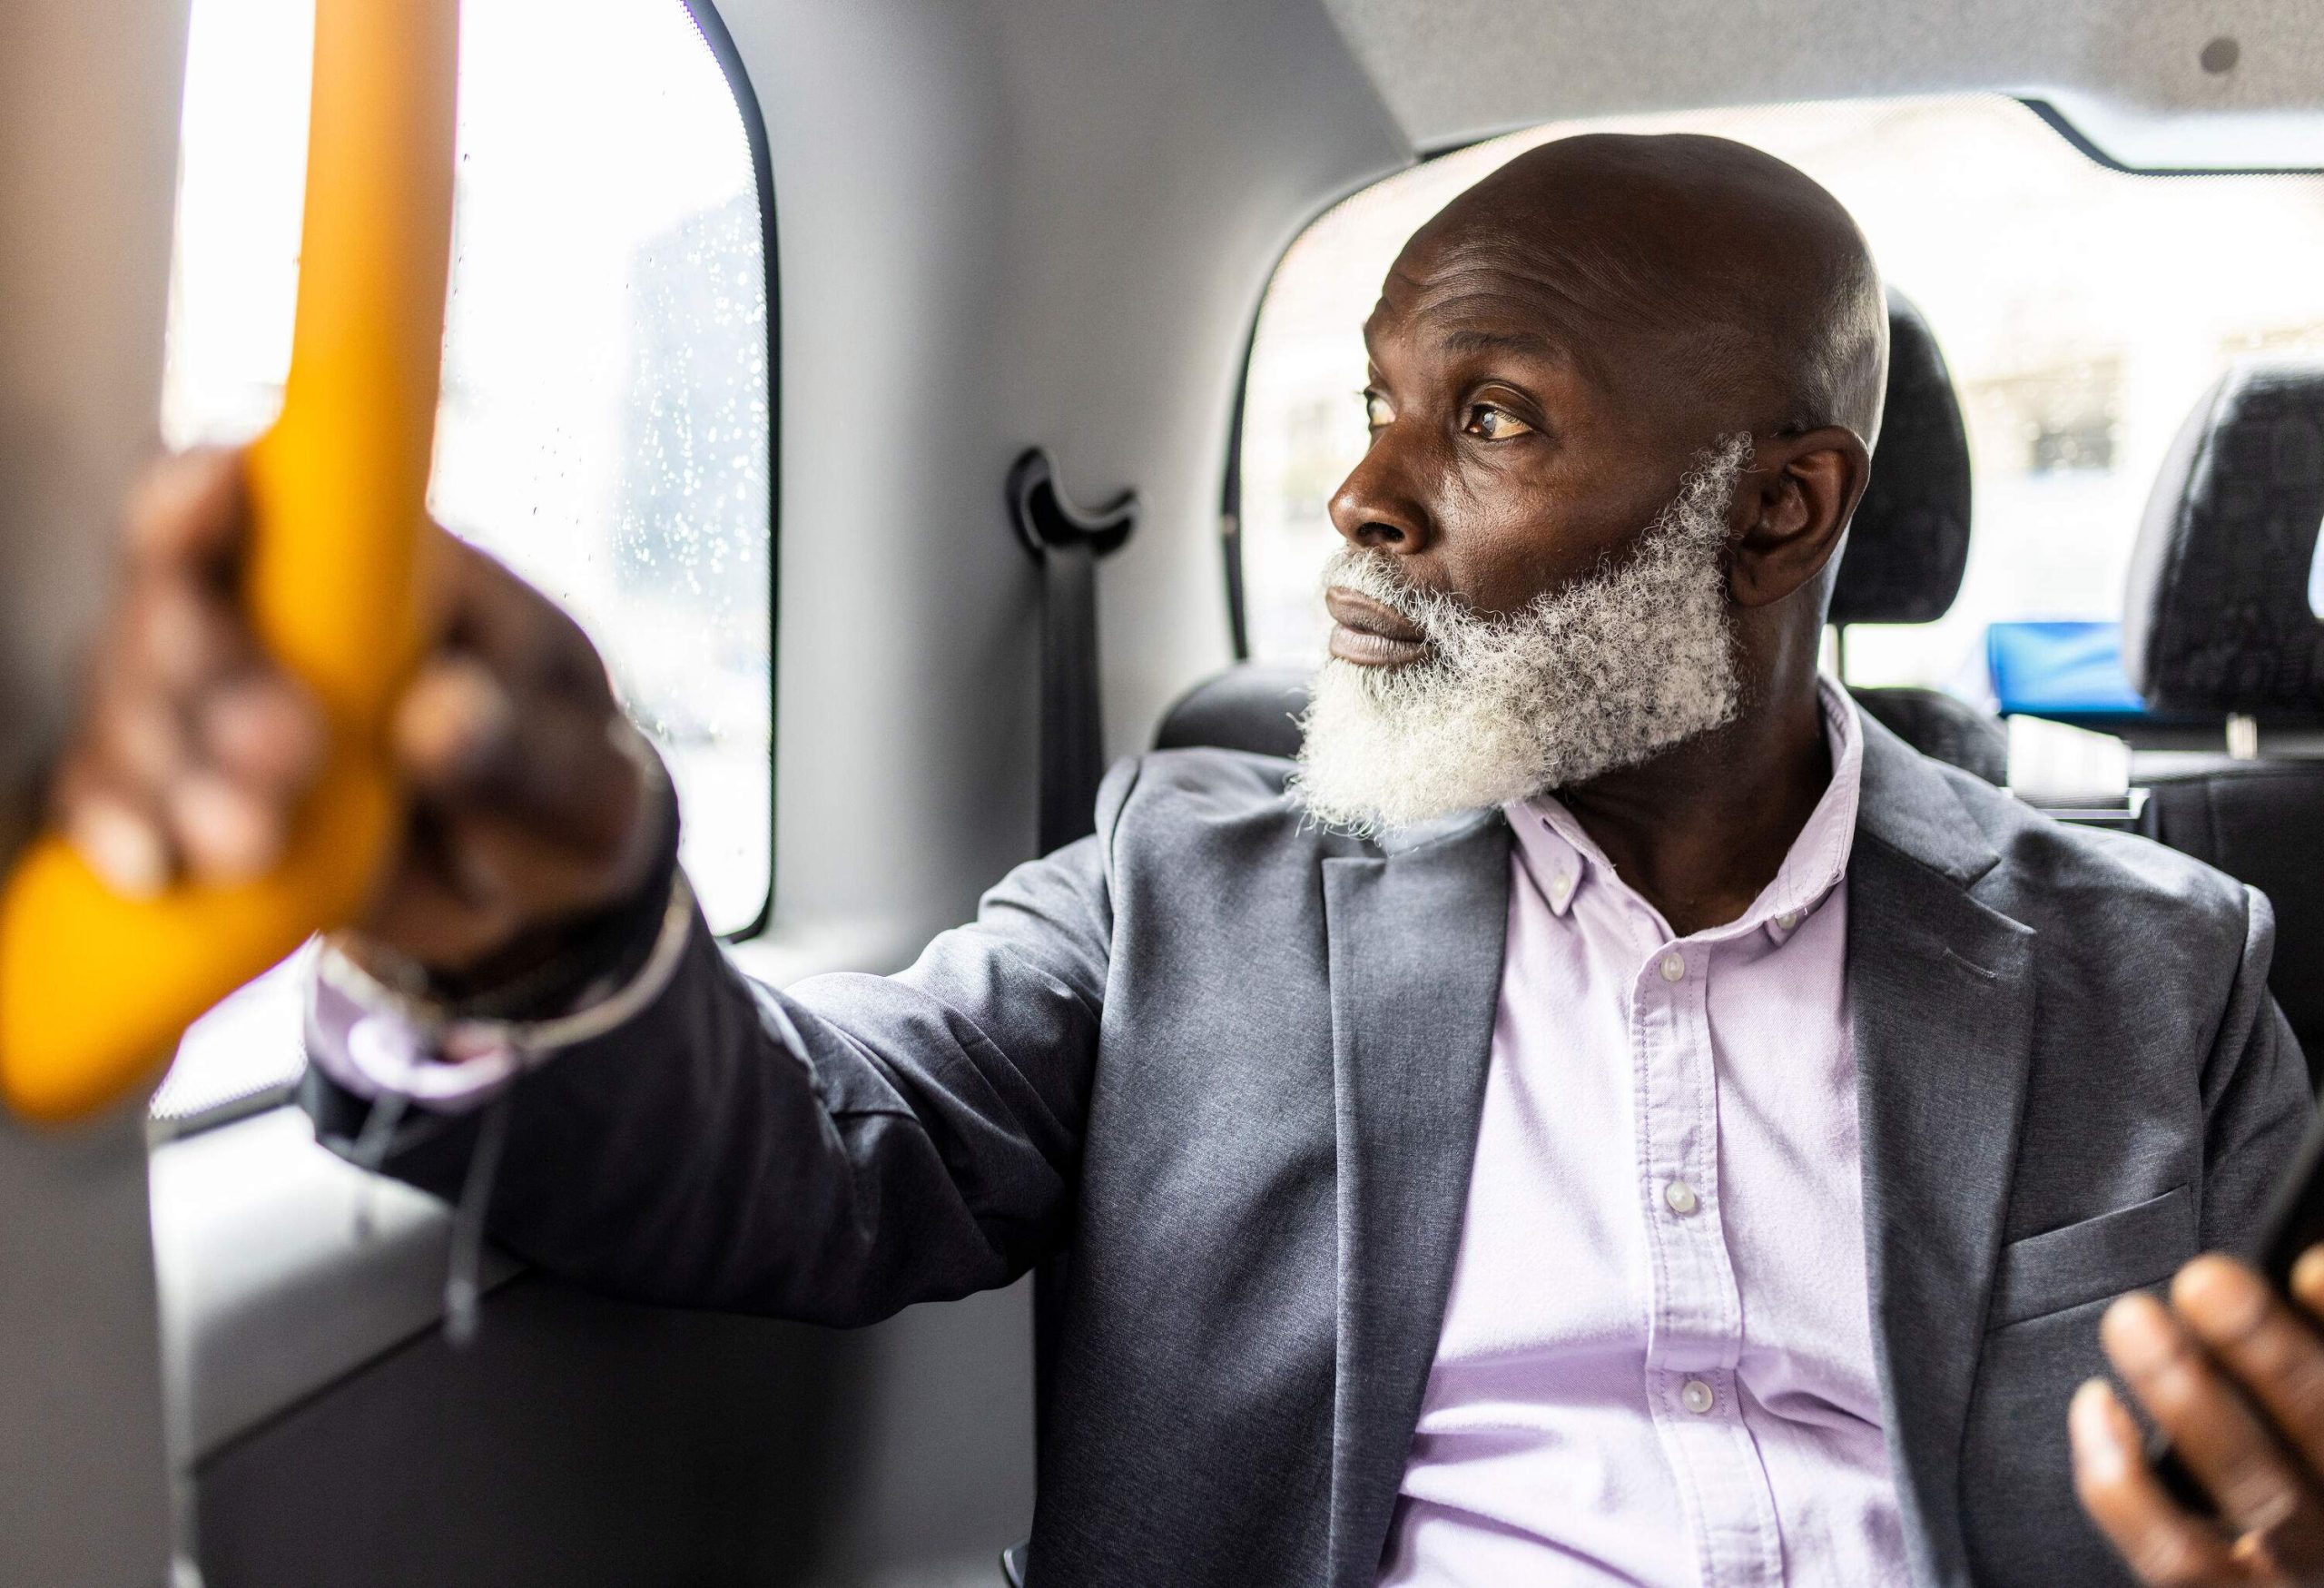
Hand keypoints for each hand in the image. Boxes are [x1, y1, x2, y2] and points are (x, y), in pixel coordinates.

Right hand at [50, 446, 665, 978]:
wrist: (531, 892)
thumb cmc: (560, 789)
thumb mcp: (580, 775)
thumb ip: (518, 750)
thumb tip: (439, 717)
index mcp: (377, 559)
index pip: (261, 488)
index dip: (210, 487)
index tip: (208, 502)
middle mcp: (266, 615)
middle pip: (168, 602)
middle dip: (200, 669)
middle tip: (288, 749)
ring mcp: (209, 711)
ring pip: (129, 706)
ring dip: (165, 769)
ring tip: (252, 842)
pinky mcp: (181, 801)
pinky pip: (112, 803)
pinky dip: (118, 831)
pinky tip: (154, 870)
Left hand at [2073, 1248, 2323, 1583]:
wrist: (2290, 1558)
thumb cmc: (2296, 1453)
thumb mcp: (2301, 1409)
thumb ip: (2308, 1341)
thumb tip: (2299, 1268)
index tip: (2304, 1265)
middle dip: (2266, 1353)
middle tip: (2206, 1280)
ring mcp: (2297, 1570)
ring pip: (2255, 1490)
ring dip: (2188, 1398)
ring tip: (2134, 1321)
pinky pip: (2176, 1556)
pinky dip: (2123, 1482)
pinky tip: (2094, 1404)